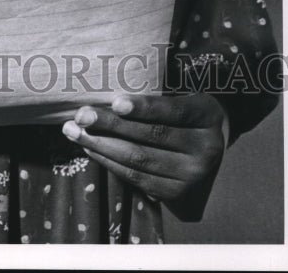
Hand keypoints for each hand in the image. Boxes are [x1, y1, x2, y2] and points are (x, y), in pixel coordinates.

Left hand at [61, 93, 227, 220]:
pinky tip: (91, 149)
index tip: (115, 102)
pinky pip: (137, 178)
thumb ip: (157, 95)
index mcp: (207, 116)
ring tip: (74, 132)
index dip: (144, 107)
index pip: (174, 111)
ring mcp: (191, 176)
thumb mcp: (185, 93)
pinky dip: (110, 162)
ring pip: (140, 159)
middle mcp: (205, 149)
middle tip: (80, 115)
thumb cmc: (187, 110)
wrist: (213, 144)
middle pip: (151, 136)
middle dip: (110, 125)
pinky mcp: (176, 193)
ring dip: (101, 145)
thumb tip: (111, 96)